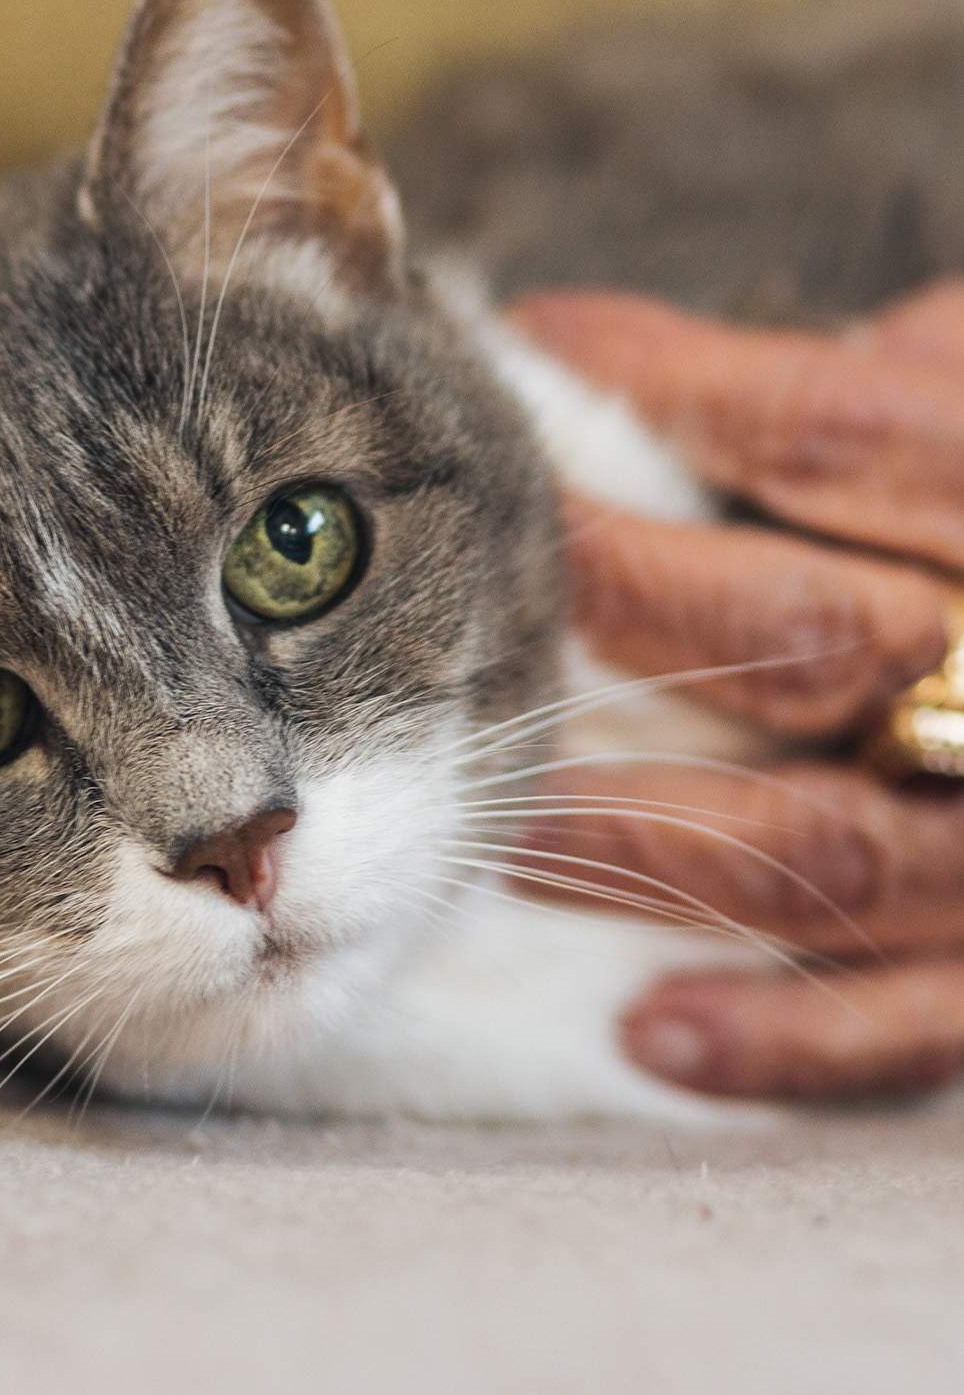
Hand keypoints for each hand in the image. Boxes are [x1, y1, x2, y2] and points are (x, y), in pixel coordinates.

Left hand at [510, 281, 963, 1100]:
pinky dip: (779, 1038)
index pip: (832, 436)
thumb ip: (844, 387)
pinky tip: (647, 1036)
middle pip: (809, 637)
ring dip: (641, 840)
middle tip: (487, 594)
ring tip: (505, 826)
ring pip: (822, 847)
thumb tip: (585, 356)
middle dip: (627, 605)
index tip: (530, 364)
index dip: (668, 395)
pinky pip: (907, 1026)